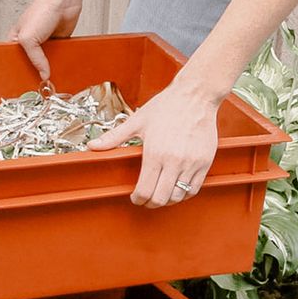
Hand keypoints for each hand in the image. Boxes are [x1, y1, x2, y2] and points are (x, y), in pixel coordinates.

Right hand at [7, 0, 86, 79]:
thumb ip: (34, 58)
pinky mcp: (58, 45)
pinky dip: (60, 62)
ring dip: (49, 68)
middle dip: (35, 71)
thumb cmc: (42, 9)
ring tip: (51, 76)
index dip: (19, 70)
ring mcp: (44, 45)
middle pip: (31, 64)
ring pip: (45, 63)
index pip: (15, 60)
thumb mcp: (28, 38)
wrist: (64, 2)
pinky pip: (58, 58)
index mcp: (16, 40)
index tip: (25, 79)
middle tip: (39, 81)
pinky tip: (61, 66)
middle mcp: (29, 43)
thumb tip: (43, 74)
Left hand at [87, 81, 219, 207]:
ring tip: (161, 193)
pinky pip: (194, 188)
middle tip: (146, 199)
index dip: (137, 199)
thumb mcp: (137, 121)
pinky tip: (176, 187)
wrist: (196, 95)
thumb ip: (114, 137)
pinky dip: (184, 193)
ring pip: (178, 196)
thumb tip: (92, 146)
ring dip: (167, 200)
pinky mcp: (205, 162)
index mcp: (155, 153)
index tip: (135, 197)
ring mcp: (192, 163)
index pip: (145, 190)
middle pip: (161, 198)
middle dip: (150, 203)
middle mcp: (174, 161)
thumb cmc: (167, 106)